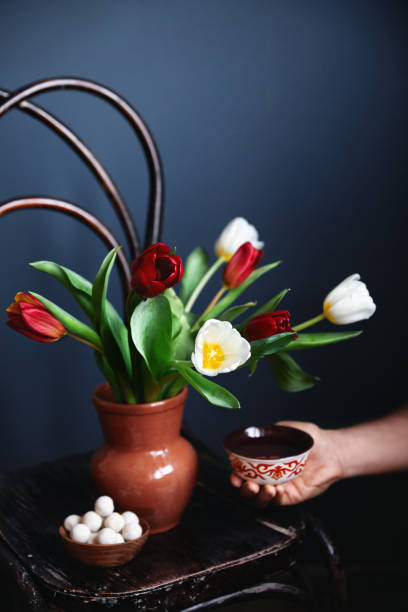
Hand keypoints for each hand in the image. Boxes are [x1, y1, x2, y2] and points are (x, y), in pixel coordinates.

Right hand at [230, 421, 344, 506]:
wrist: (332, 450)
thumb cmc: (311, 439)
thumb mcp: (288, 430)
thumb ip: (273, 432)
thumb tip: (258, 434)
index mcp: (264, 462)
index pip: (244, 472)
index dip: (236, 476)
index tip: (234, 475)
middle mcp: (269, 476)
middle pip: (249, 489)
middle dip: (244, 490)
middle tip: (248, 485)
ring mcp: (279, 487)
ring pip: (261, 499)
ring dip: (258, 496)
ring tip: (265, 488)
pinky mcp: (291, 496)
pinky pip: (278, 501)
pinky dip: (274, 497)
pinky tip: (276, 489)